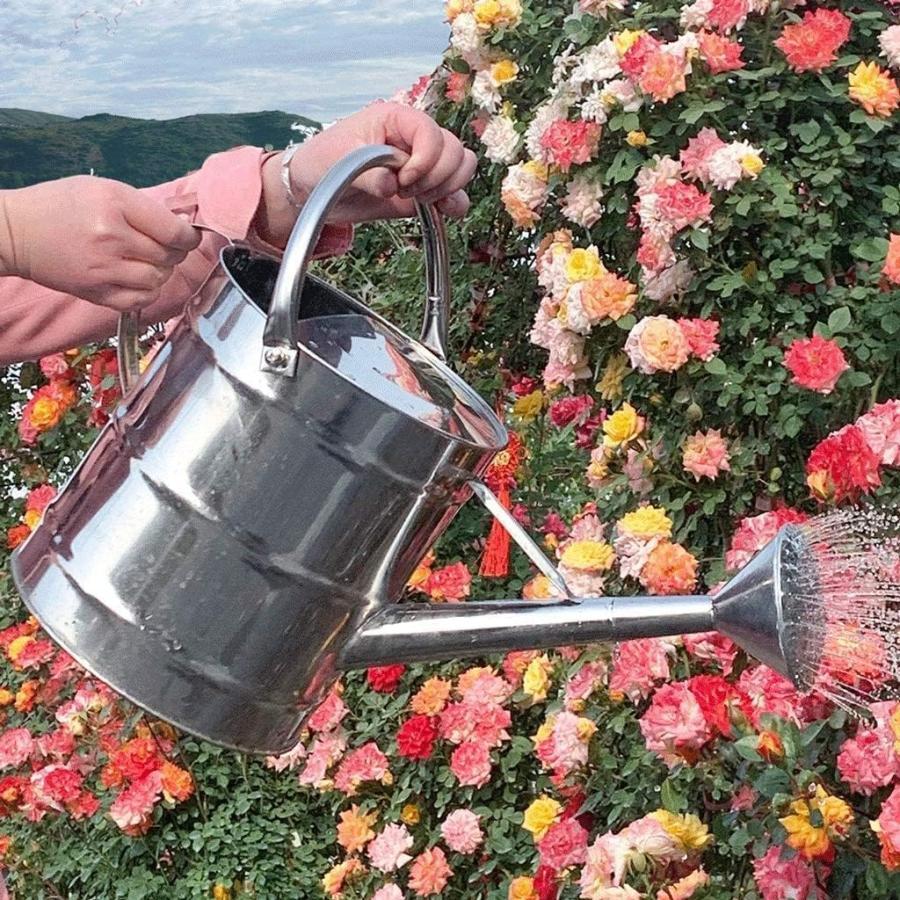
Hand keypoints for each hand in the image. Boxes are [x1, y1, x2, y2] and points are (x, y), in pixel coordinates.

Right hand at [0, 175, 200, 310]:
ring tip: (148, 261)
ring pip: (158, 279)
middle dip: (174, 252)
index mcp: (115, 205)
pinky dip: (148, 292)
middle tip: (164, 246)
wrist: (18, 232)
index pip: (174, 231)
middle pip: (169, 256)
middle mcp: (111, 238)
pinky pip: (140, 300)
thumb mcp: (103, 190)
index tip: (188, 236)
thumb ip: (143, 208)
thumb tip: (182, 227)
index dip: (189, 237)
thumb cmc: (61, 205)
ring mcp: (104, 269)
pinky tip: (139, 280)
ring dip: (161, 272)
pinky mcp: (97, 293)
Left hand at [287, 102, 477, 223]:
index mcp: (396, 119)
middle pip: (455, 150)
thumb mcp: (338, 163)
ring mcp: (423, 163)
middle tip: (405, 191)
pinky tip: (440, 210)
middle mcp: (415, 138)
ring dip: (446, 188)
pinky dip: (454, 203)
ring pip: (462, 167)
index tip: (402, 179)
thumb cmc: (322, 162)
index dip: (425, 159)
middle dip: (436, 177)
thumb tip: (391, 187)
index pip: (432, 133)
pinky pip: (455, 193)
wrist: (314, 188)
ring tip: (415, 198)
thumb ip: (367, 174)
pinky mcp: (424, 189)